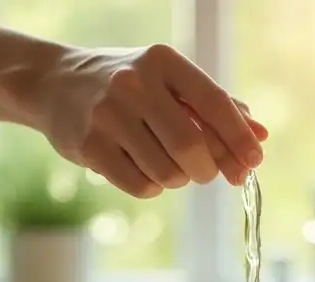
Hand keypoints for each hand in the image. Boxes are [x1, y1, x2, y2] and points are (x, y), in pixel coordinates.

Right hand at [27, 44, 267, 197]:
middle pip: (191, 146)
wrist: (54, 83)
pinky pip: (141, 185)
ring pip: (168, 172)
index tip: (255, 161)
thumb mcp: (170, 83)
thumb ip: (216, 108)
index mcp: (163, 62)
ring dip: (178, 179)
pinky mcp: (88, 145)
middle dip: (208, 169)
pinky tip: (141, 168)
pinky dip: (152, 186)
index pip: (214, 102)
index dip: (239, 137)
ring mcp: (107, 115)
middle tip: (205, 173)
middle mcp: (134, 84)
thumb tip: (260, 136)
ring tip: (166, 164)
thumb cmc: (130, 86)